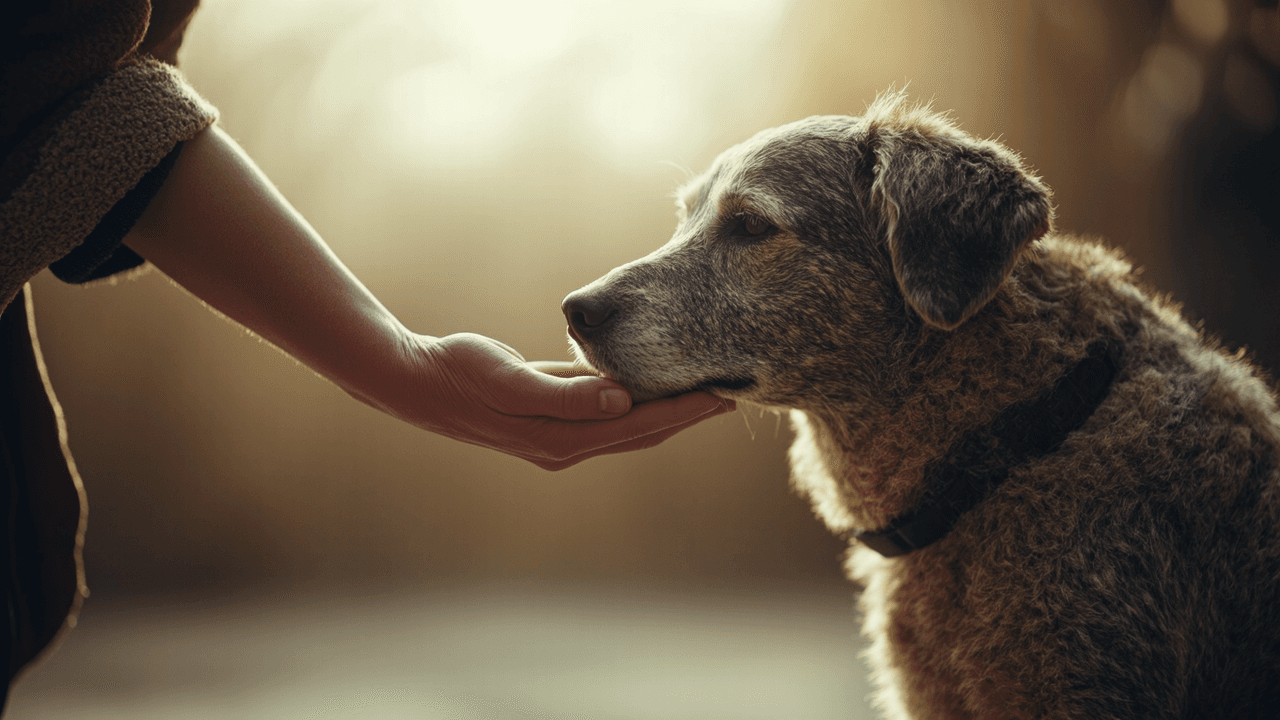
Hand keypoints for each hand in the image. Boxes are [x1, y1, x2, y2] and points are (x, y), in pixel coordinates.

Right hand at [390, 333, 734, 469]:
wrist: (416, 382)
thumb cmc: (460, 373)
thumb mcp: (510, 379)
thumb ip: (566, 394)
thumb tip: (622, 400)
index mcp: (563, 439)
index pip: (641, 426)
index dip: (684, 412)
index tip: (724, 395)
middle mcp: (568, 444)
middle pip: (644, 431)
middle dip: (688, 414)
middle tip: (733, 390)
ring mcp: (559, 434)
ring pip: (629, 423)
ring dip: (668, 409)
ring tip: (704, 387)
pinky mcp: (551, 416)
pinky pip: (606, 410)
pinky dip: (636, 399)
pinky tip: (651, 381)